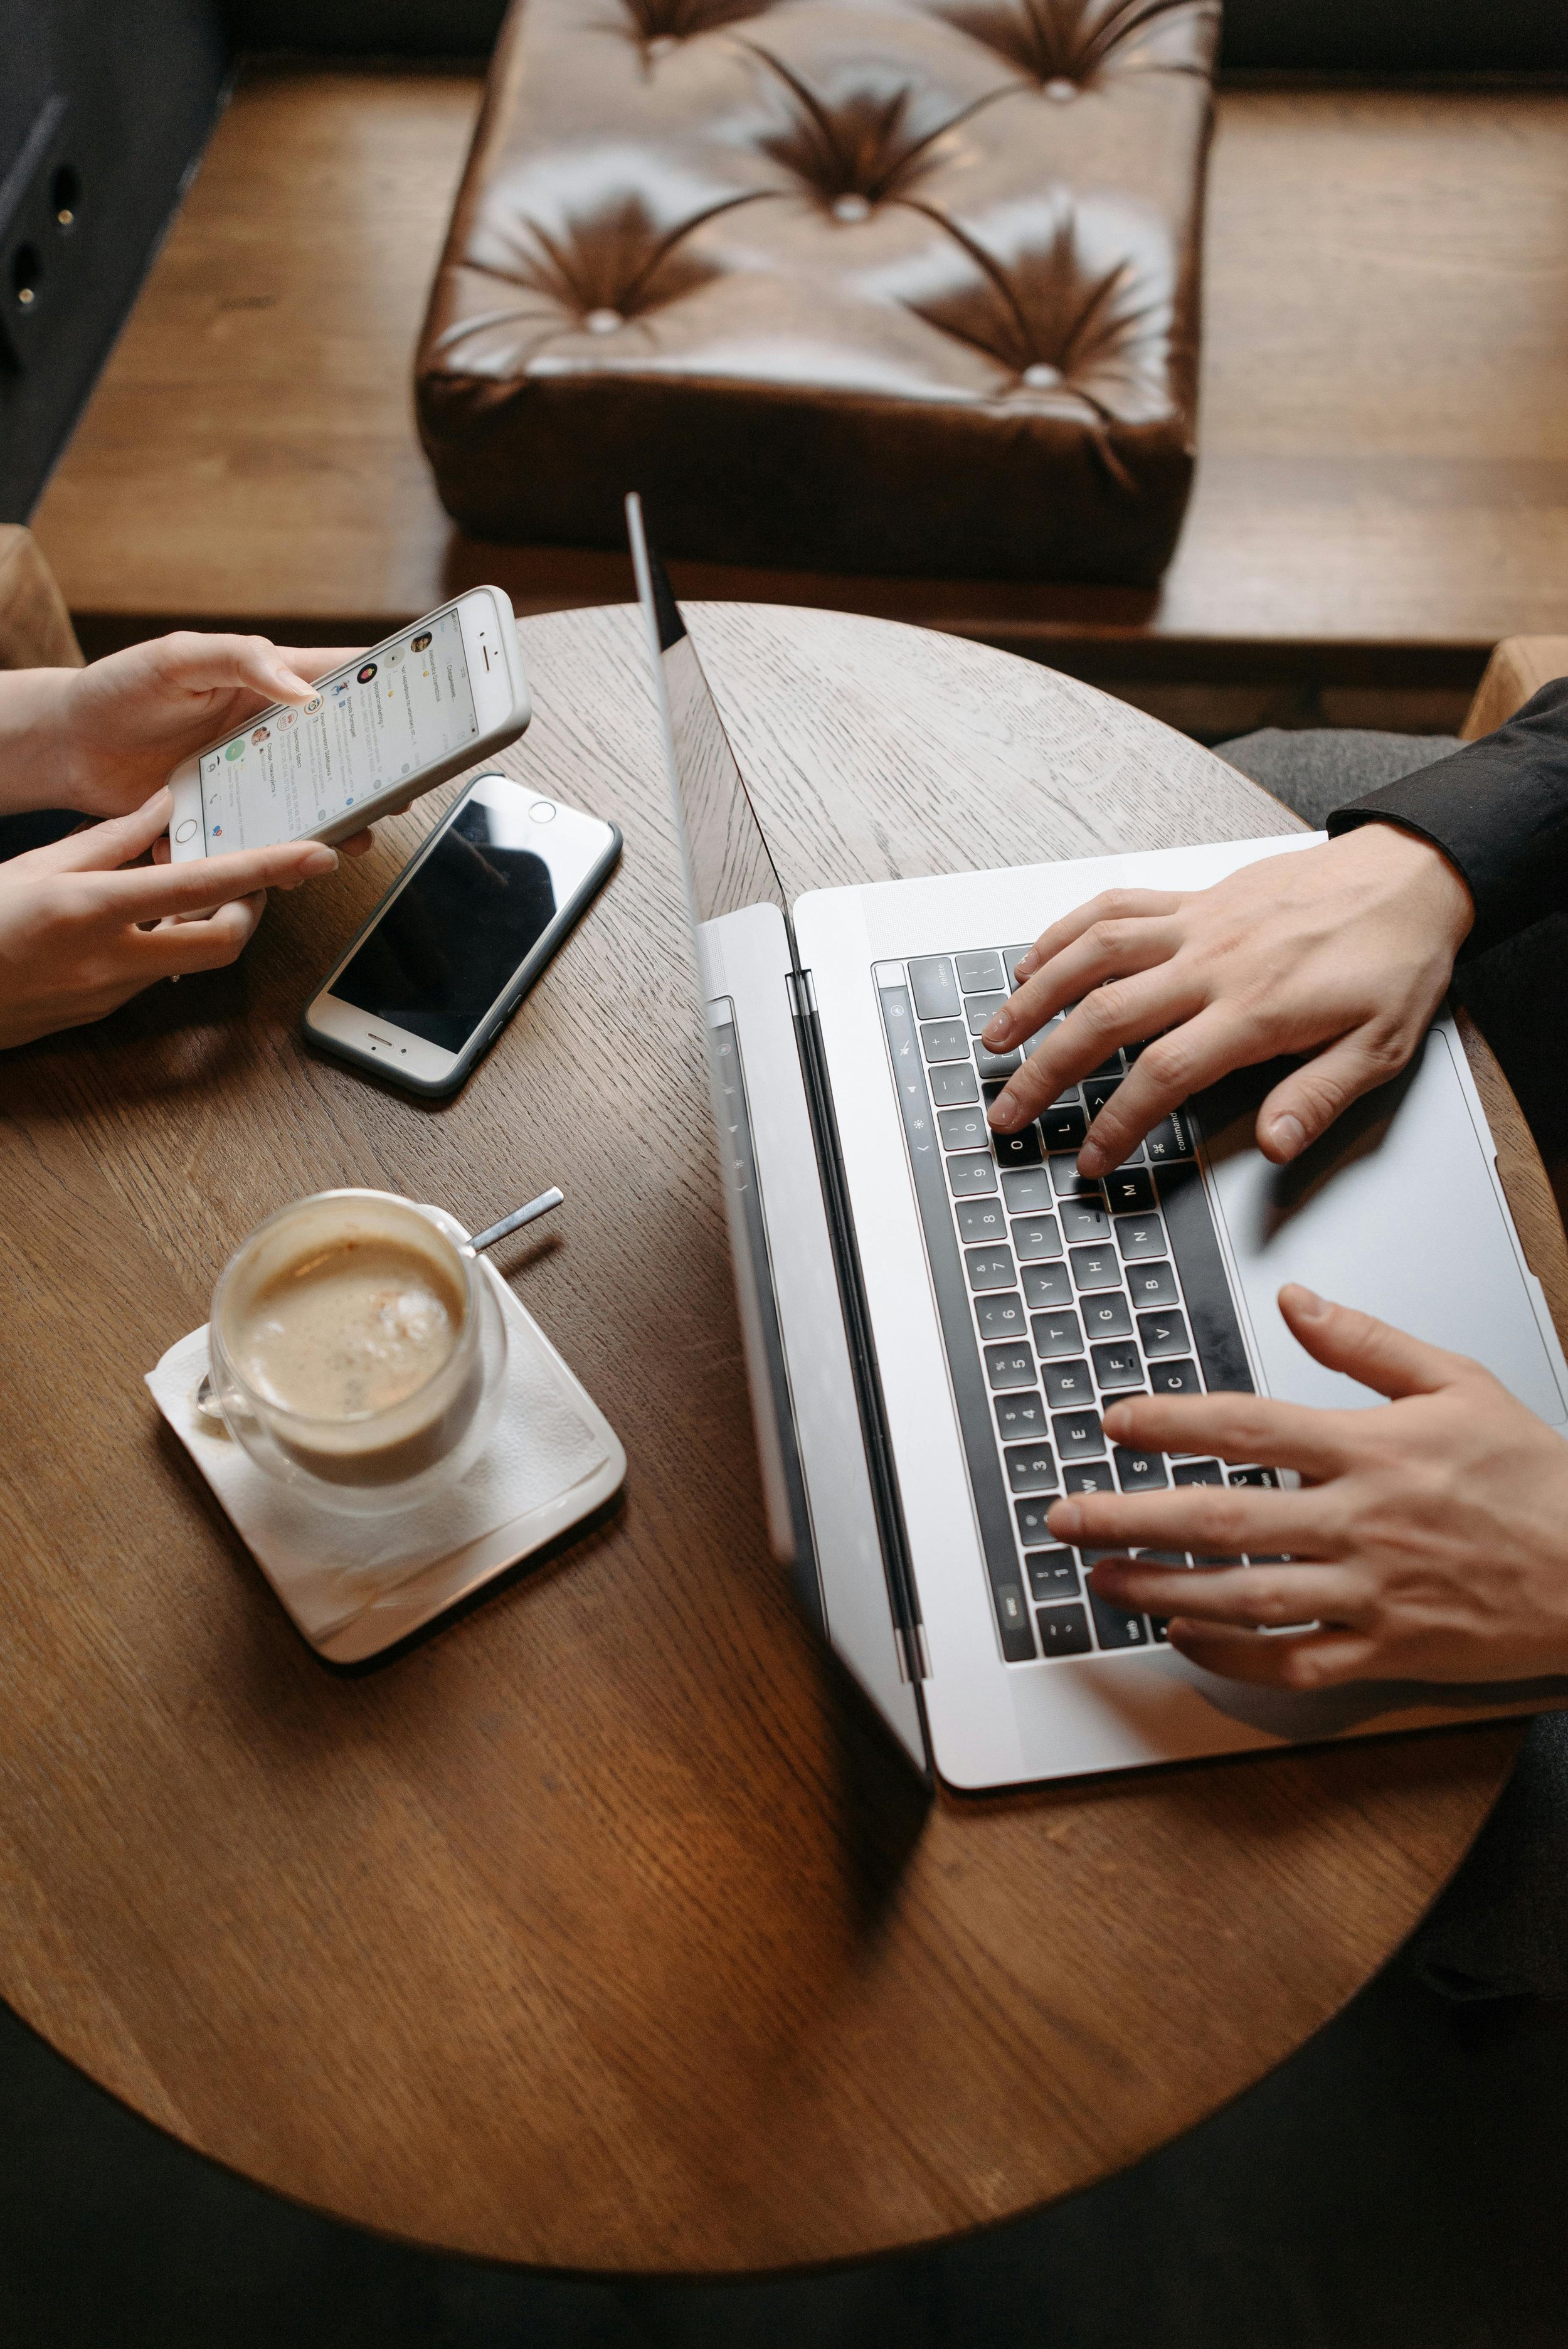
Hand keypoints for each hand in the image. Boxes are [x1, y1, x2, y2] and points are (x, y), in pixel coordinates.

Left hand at [0, 631, 373, 854]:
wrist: (68, 745)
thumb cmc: (120, 688)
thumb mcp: (178, 658)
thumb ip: (242, 662)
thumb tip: (305, 694)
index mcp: (267, 684)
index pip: (342, 680)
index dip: (386, 691)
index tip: (426, 707)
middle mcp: (269, 732)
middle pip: (340, 753)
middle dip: (375, 775)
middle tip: (400, 795)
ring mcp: (251, 776)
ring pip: (311, 803)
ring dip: (334, 824)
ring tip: (349, 841)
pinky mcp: (227, 815)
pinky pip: (262, 838)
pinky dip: (273, 854)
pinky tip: (280, 865)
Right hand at [0, 789, 341, 1049]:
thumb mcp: (39, 864)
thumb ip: (112, 837)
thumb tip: (167, 803)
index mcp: (89, 909)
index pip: (202, 887)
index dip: (268, 870)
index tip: (317, 856)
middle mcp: (109, 959)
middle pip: (222, 943)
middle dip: (250, 911)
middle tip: (249, 879)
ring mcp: (108, 995)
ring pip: (192, 962)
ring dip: (207, 928)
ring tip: (191, 891)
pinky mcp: (102, 1014)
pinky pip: (158, 977)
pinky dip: (168, 946)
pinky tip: (150, 921)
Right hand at [982, 825, 1473, 1173]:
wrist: (1412, 877)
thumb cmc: (1396, 960)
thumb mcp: (1379, 1047)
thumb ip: (1318, 1096)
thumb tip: (1272, 1144)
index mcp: (1254, 1009)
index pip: (1162, 1075)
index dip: (1117, 1122)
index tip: (1090, 1156)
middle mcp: (1212, 962)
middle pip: (1104, 1018)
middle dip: (1045, 1071)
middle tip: (1008, 1111)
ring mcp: (1196, 923)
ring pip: (1093, 955)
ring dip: (1034, 997)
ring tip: (995, 1037)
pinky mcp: (1193, 896)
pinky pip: (1114, 906)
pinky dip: (1066, 932)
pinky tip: (1035, 959)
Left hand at [1045, 1286, 1567, 1688]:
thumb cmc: (1535, 1478)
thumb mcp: (1460, 1383)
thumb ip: (1369, 1343)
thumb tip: (1298, 1300)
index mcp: (1372, 1449)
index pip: (1248, 1427)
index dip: (1172, 1423)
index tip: (1115, 1421)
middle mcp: (1360, 1521)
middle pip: (1222, 1517)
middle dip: (1132, 1516)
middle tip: (1065, 1515)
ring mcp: (1370, 1592)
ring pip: (1243, 1596)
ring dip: (1162, 1589)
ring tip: (1103, 1579)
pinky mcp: (1387, 1651)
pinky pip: (1292, 1662)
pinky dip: (1232, 1656)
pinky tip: (1184, 1639)